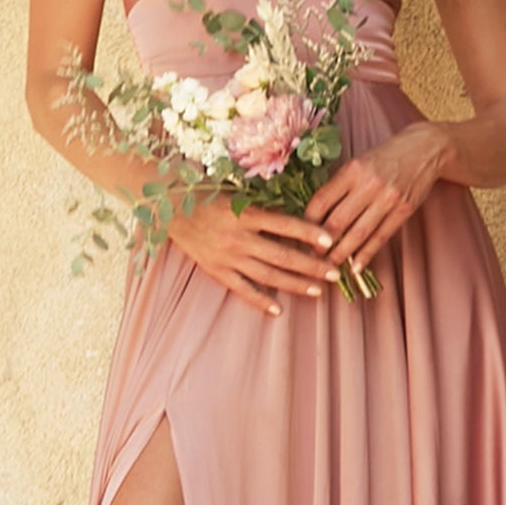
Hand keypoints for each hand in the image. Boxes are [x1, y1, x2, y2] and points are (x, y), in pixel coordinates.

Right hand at [168, 196, 342, 316]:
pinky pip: (242, 289)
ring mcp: (228, 257)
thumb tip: (296, 218)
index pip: (285, 225)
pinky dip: (260, 301)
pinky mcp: (217, 271)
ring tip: (318, 291)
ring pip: (268, 275)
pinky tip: (278, 310)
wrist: (170, 208)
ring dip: (295, 284)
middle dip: (312, 265)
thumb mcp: (236, 194)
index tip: (330, 241)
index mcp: (245, 213)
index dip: (309, 233)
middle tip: (335, 273)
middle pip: (282, 255)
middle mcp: (239, 237)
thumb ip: (263, 207)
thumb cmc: (207, 196)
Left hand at [304, 124, 450, 269]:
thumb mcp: (359, 162)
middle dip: (321, 243)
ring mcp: (388, 198)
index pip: (322, 200)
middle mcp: (369, 184)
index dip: (308, 221)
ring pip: (358, 233)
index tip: (300, 235)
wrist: (426, 149)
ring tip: (330, 267)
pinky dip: (367, 254)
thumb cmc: (386, 156)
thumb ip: (340, 184)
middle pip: (337, 221)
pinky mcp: (404, 210)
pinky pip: (381, 237)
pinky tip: (356, 267)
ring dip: (341, 254)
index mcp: (352, 170)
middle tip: (311, 256)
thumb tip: (317, 214)